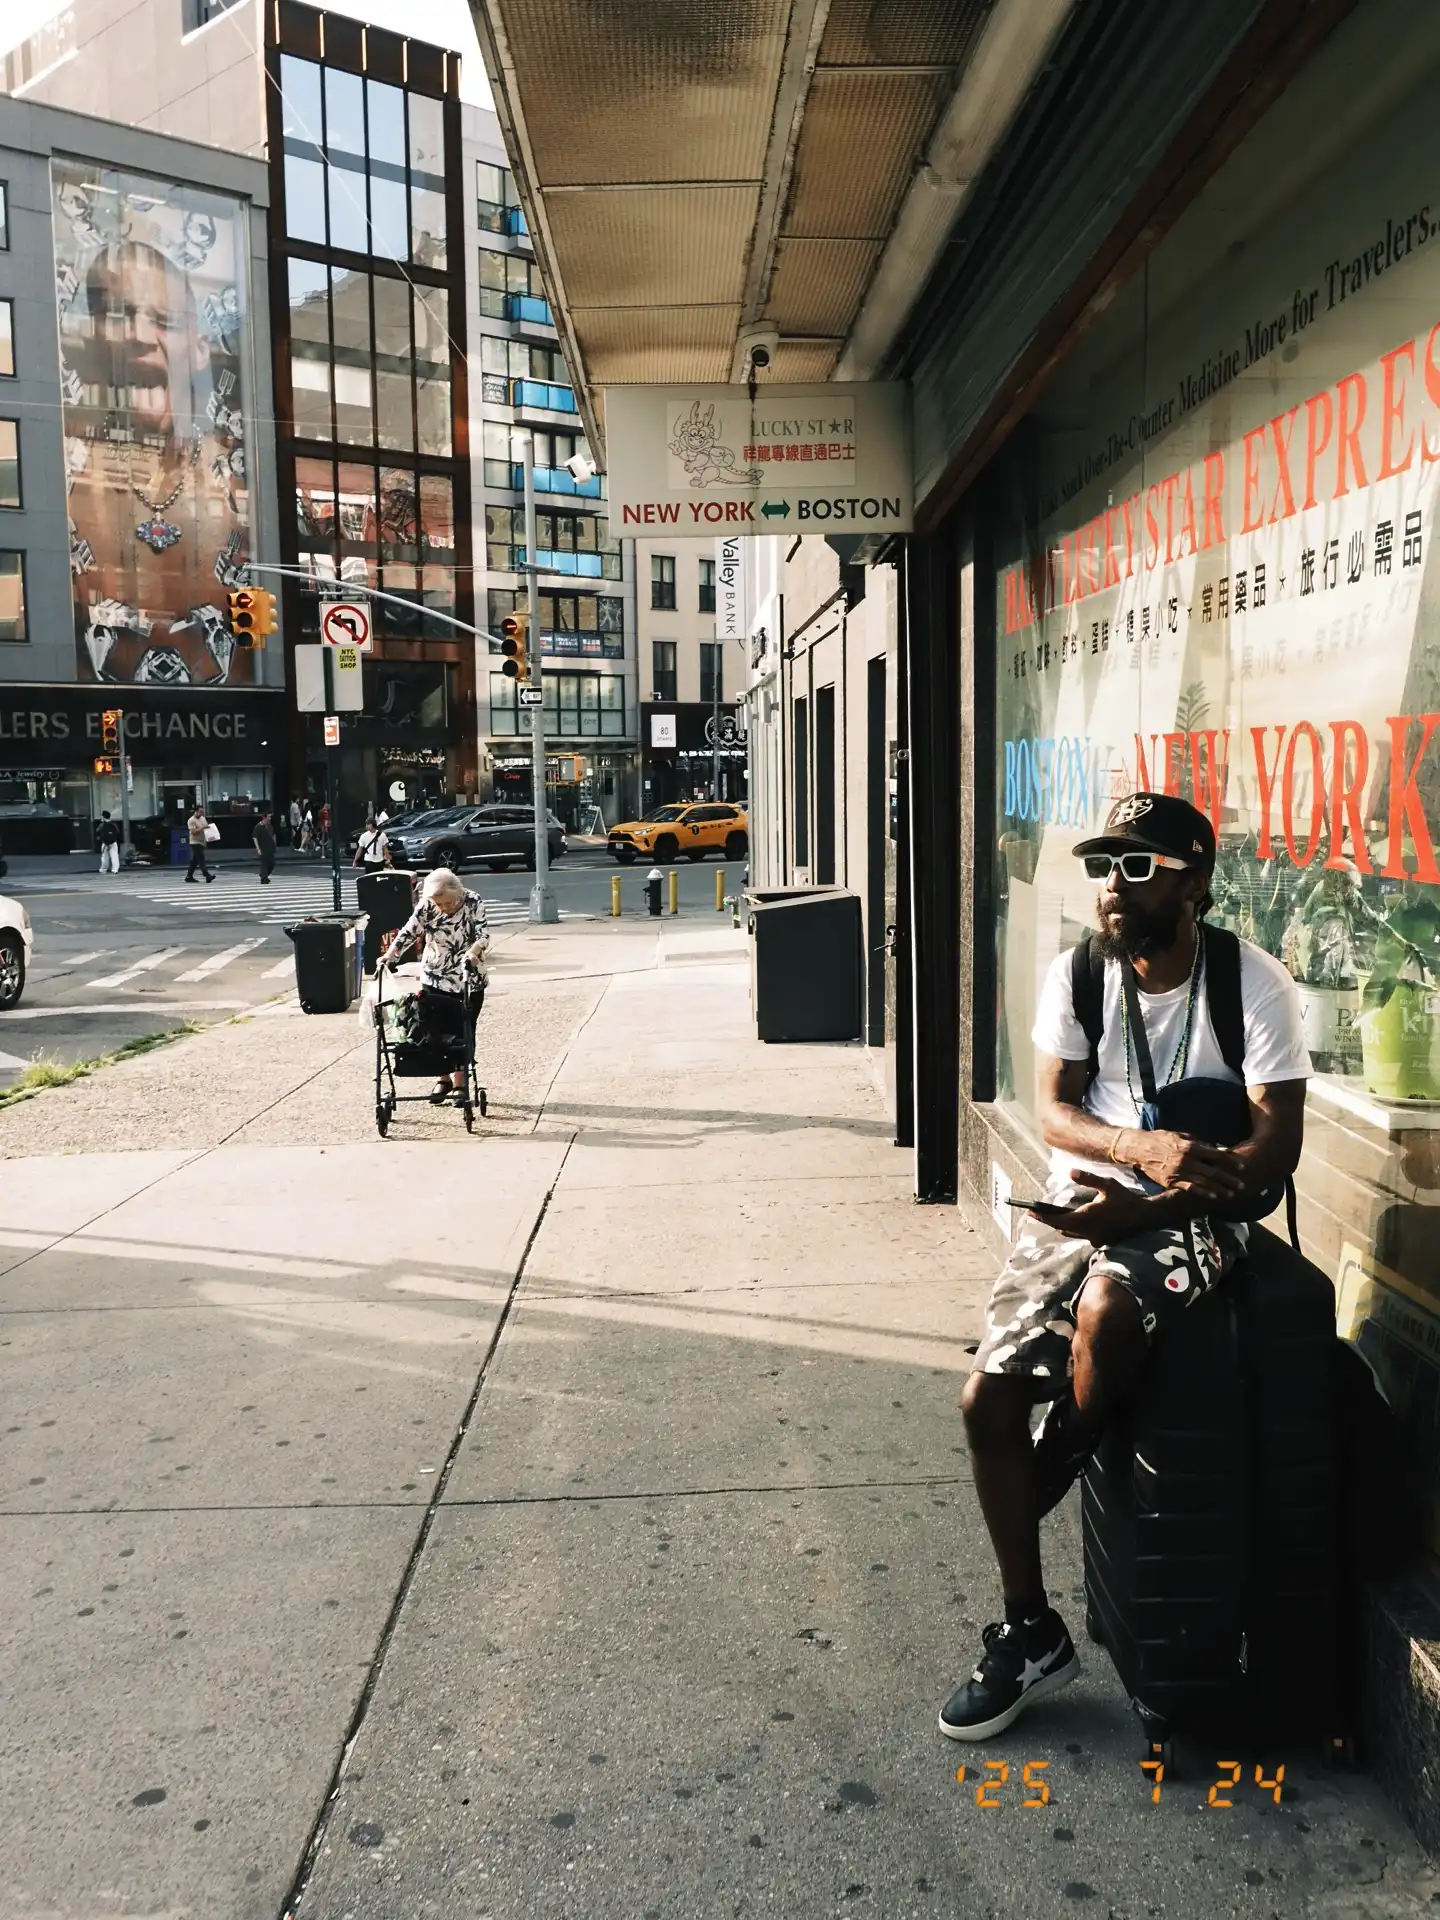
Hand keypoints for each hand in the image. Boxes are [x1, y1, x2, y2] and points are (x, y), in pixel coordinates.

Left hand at [1030, 1172, 1151, 1245]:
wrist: (1146, 1217)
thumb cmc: (1126, 1199)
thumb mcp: (1108, 1184)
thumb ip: (1088, 1179)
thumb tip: (1069, 1172)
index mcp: (1087, 1218)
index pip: (1058, 1220)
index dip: (1043, 1217)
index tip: (1030, 1212)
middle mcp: (1088, 1231)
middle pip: (1062, 1227)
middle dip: (1048, 1220)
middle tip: (1034, 1214)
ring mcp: (1095, 1238)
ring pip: (1071, 1233)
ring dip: (1059, 1225)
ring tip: (1048, 1217)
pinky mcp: (1101, 1240)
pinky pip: (1081, 1236)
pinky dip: (1072, 1229)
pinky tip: (1069, 1222)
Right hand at [1119, 1127, 1247, 1200]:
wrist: (1139, 1148)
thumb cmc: (1161, 1139)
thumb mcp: (1181, 1135)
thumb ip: (1198, 1143)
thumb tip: (1215, 1149)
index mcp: (1190, 1146)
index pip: (1216, 1155)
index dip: (1231, 1161)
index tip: (1242, 1166)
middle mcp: (1186, 1161)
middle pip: (1213, 1171)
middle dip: (1229, 1179)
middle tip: (1242, 1184)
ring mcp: (1179, 1173)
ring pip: (1204, 1183)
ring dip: (1220, 1188)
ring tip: (1232, 1193)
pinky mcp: (1172, 1182)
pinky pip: (1191, 1189)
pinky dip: (1204, 1193)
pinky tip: (1214, 1196)